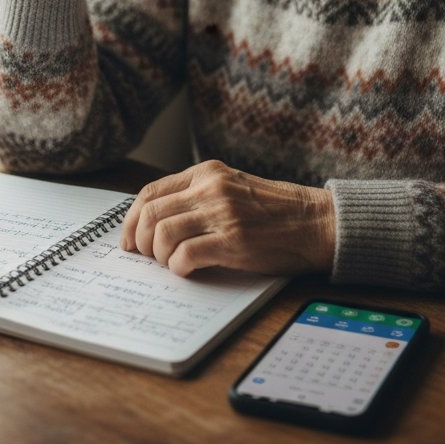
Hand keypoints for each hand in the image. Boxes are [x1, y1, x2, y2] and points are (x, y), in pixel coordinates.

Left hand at [119, 160, 334, 277]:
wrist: (315, 222)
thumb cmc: (274, 211)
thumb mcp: (232, 187)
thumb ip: (198, 196)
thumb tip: (155, 222)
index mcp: (207, 173)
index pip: (150, 192)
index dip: (131, 220)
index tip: (129, 240)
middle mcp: (210, 188)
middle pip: (150, 214)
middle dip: (139, 241)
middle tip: (146, 258)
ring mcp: (221, 213)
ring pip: (162, 234)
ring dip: (159, 257)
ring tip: (172, 264)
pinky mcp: (232, 240)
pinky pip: (185, 255)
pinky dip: (178, 267)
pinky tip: (188, 270)